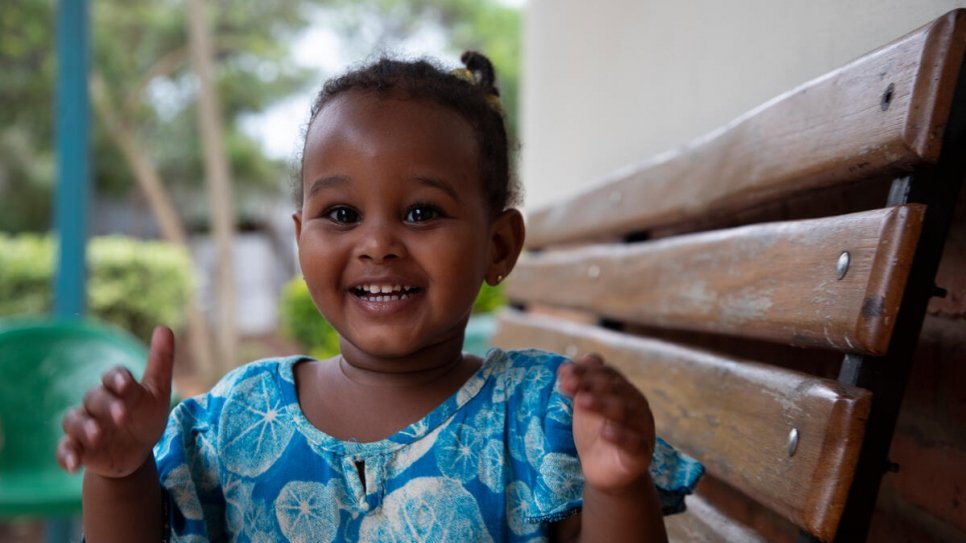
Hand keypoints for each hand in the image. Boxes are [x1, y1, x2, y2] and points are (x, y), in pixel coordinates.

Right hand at [57, 326, 175, 478]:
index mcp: (117, 387)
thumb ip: (160, 362)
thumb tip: (164, 327)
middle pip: (94, 399)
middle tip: (121, 416)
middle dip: (106, 406)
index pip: (113, 377)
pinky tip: (73, 465)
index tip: (127, 384)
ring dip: (84, 428)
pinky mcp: (77, 448)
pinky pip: (64, 449)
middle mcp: (96, 403)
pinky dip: (66, 456)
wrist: (135, 452)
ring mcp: (84, 425)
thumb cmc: (146, 416)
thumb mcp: (158, 392)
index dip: (118, 379)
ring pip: (74, 421)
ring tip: (97, 436)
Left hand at [558, 353, 655, 492]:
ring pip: (625, 412)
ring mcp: (641, 429)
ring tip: (581, 401)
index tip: (563, 372)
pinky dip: (621, 436)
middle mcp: (636, 406)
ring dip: (603, 404)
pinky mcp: (641, 454)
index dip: (585, 371)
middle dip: (591, 384)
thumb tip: (566, 365)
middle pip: (616, 389)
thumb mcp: (584, 408)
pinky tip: (606, 432)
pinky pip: (634, 443)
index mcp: (624, 391)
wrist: (605, 472)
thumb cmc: (596, 433)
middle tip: (568, 383)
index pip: (607, 374)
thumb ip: (579, 387)